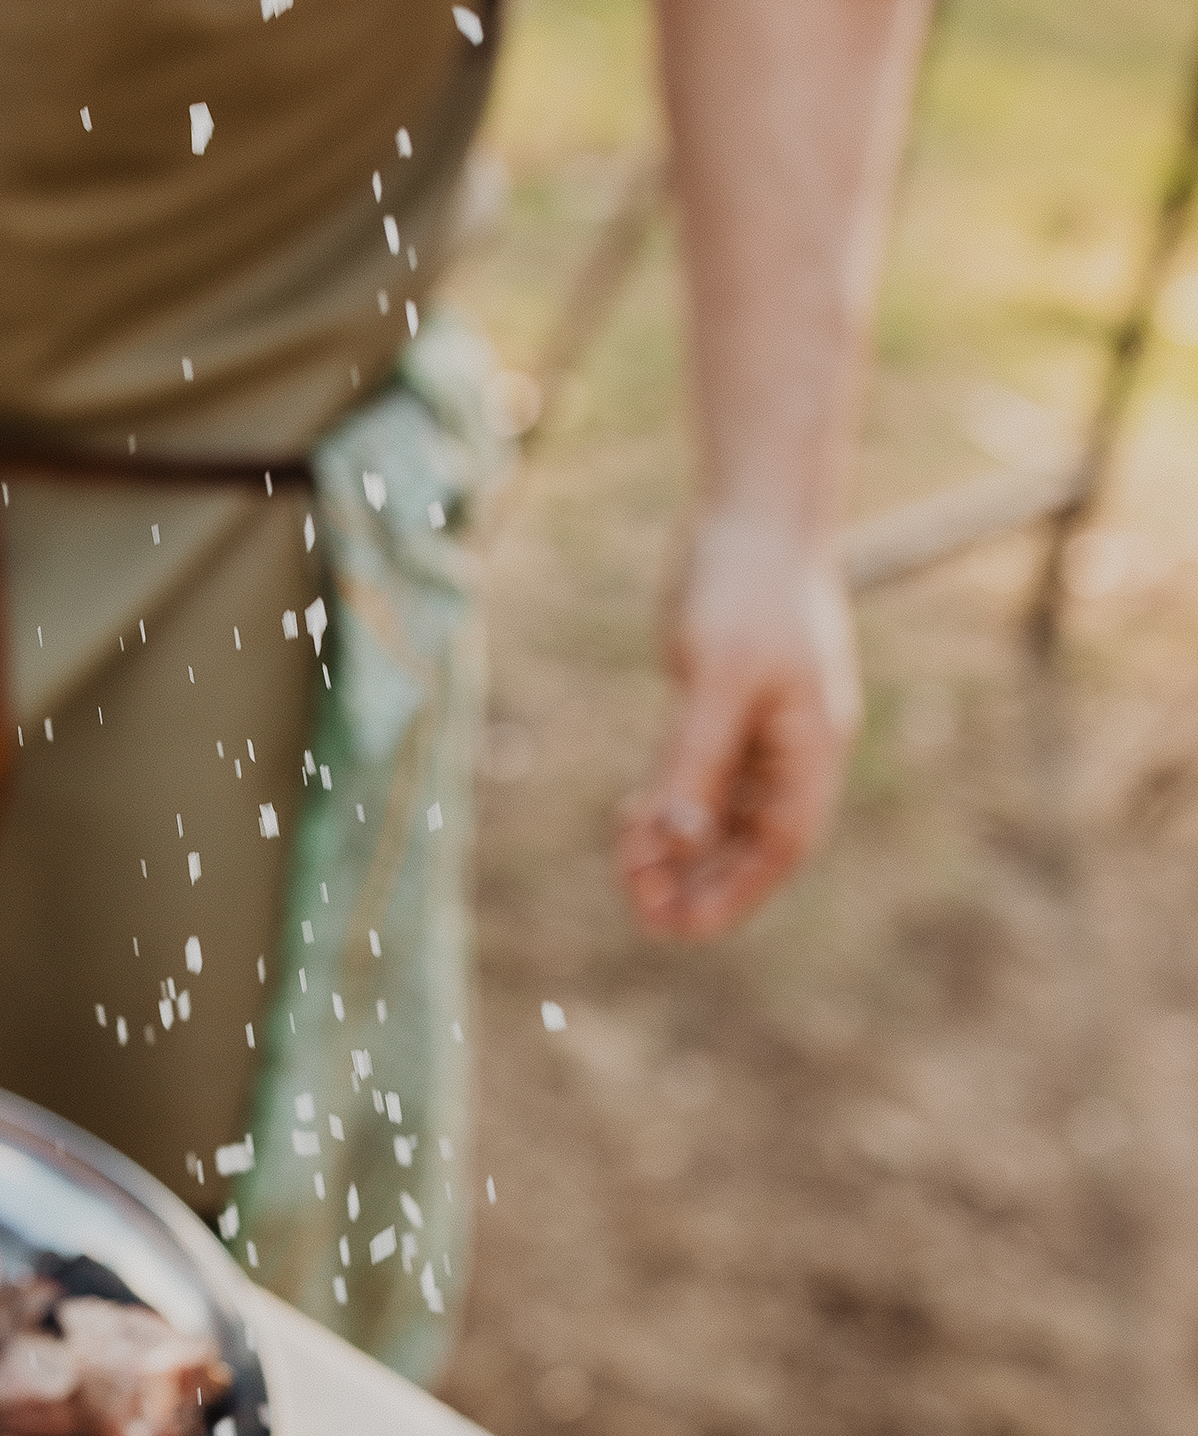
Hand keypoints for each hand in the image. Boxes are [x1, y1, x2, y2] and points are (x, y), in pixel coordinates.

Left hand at [617, 511, 861, 940]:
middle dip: (698, 880)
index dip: (734, 894)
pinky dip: (670, 804)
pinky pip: (702, 777)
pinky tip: (631, 819)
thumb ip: (697, 759)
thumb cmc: (747, 584)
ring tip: (625, 867)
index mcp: (811, 748)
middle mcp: (792, 748)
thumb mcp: (719, 676)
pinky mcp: (726, 705)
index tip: (678, 927)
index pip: (780, 847)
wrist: (754, 507)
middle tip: (637, 908)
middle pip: (749, 842)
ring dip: (677, 847)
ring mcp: (761, 727)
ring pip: (721, 814)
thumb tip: (676, 839)